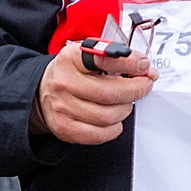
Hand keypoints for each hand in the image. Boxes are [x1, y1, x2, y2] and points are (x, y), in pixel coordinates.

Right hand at [33, 41, 154, 145]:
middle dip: (135, 90)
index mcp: (70, 59)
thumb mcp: (88, 56)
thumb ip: (117, 59)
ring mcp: (62, 107)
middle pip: (110, 93)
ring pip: (108, 116)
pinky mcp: (65, 128)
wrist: (43, 91)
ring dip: (125, 109)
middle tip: (143, 87)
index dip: (129, 63)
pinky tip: (113, 119)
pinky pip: (100, 134)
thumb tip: (147, 71)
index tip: (143, 65)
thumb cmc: (72, 72)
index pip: (104, 59)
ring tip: (124, 102)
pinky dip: (114, 128)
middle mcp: (63, 82)